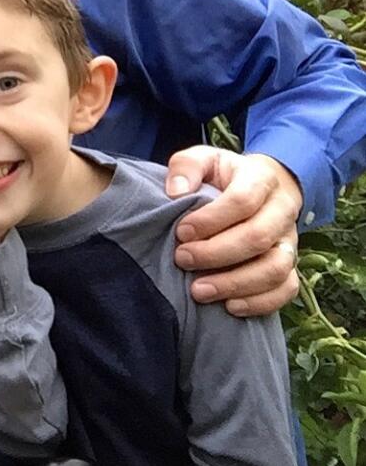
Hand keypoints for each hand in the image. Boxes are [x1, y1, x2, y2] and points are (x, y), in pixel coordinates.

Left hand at [165, 146, 301, 315]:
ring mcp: (290, 241)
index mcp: (261, 179)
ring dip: (236, 284)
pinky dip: (260, 302)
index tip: (181, 231)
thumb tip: (175, 192)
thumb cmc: (226, 176)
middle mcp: (282, 211)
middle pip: (258, 237)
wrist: (262, 187)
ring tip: (199, 291)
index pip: (242, 201)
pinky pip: (286, 290)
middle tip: (182, 259)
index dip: (211, 220)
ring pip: (275, 269)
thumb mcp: (205, 159)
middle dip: (216, 254)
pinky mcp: (290, 265)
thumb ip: (187, 167)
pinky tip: (229, 306)